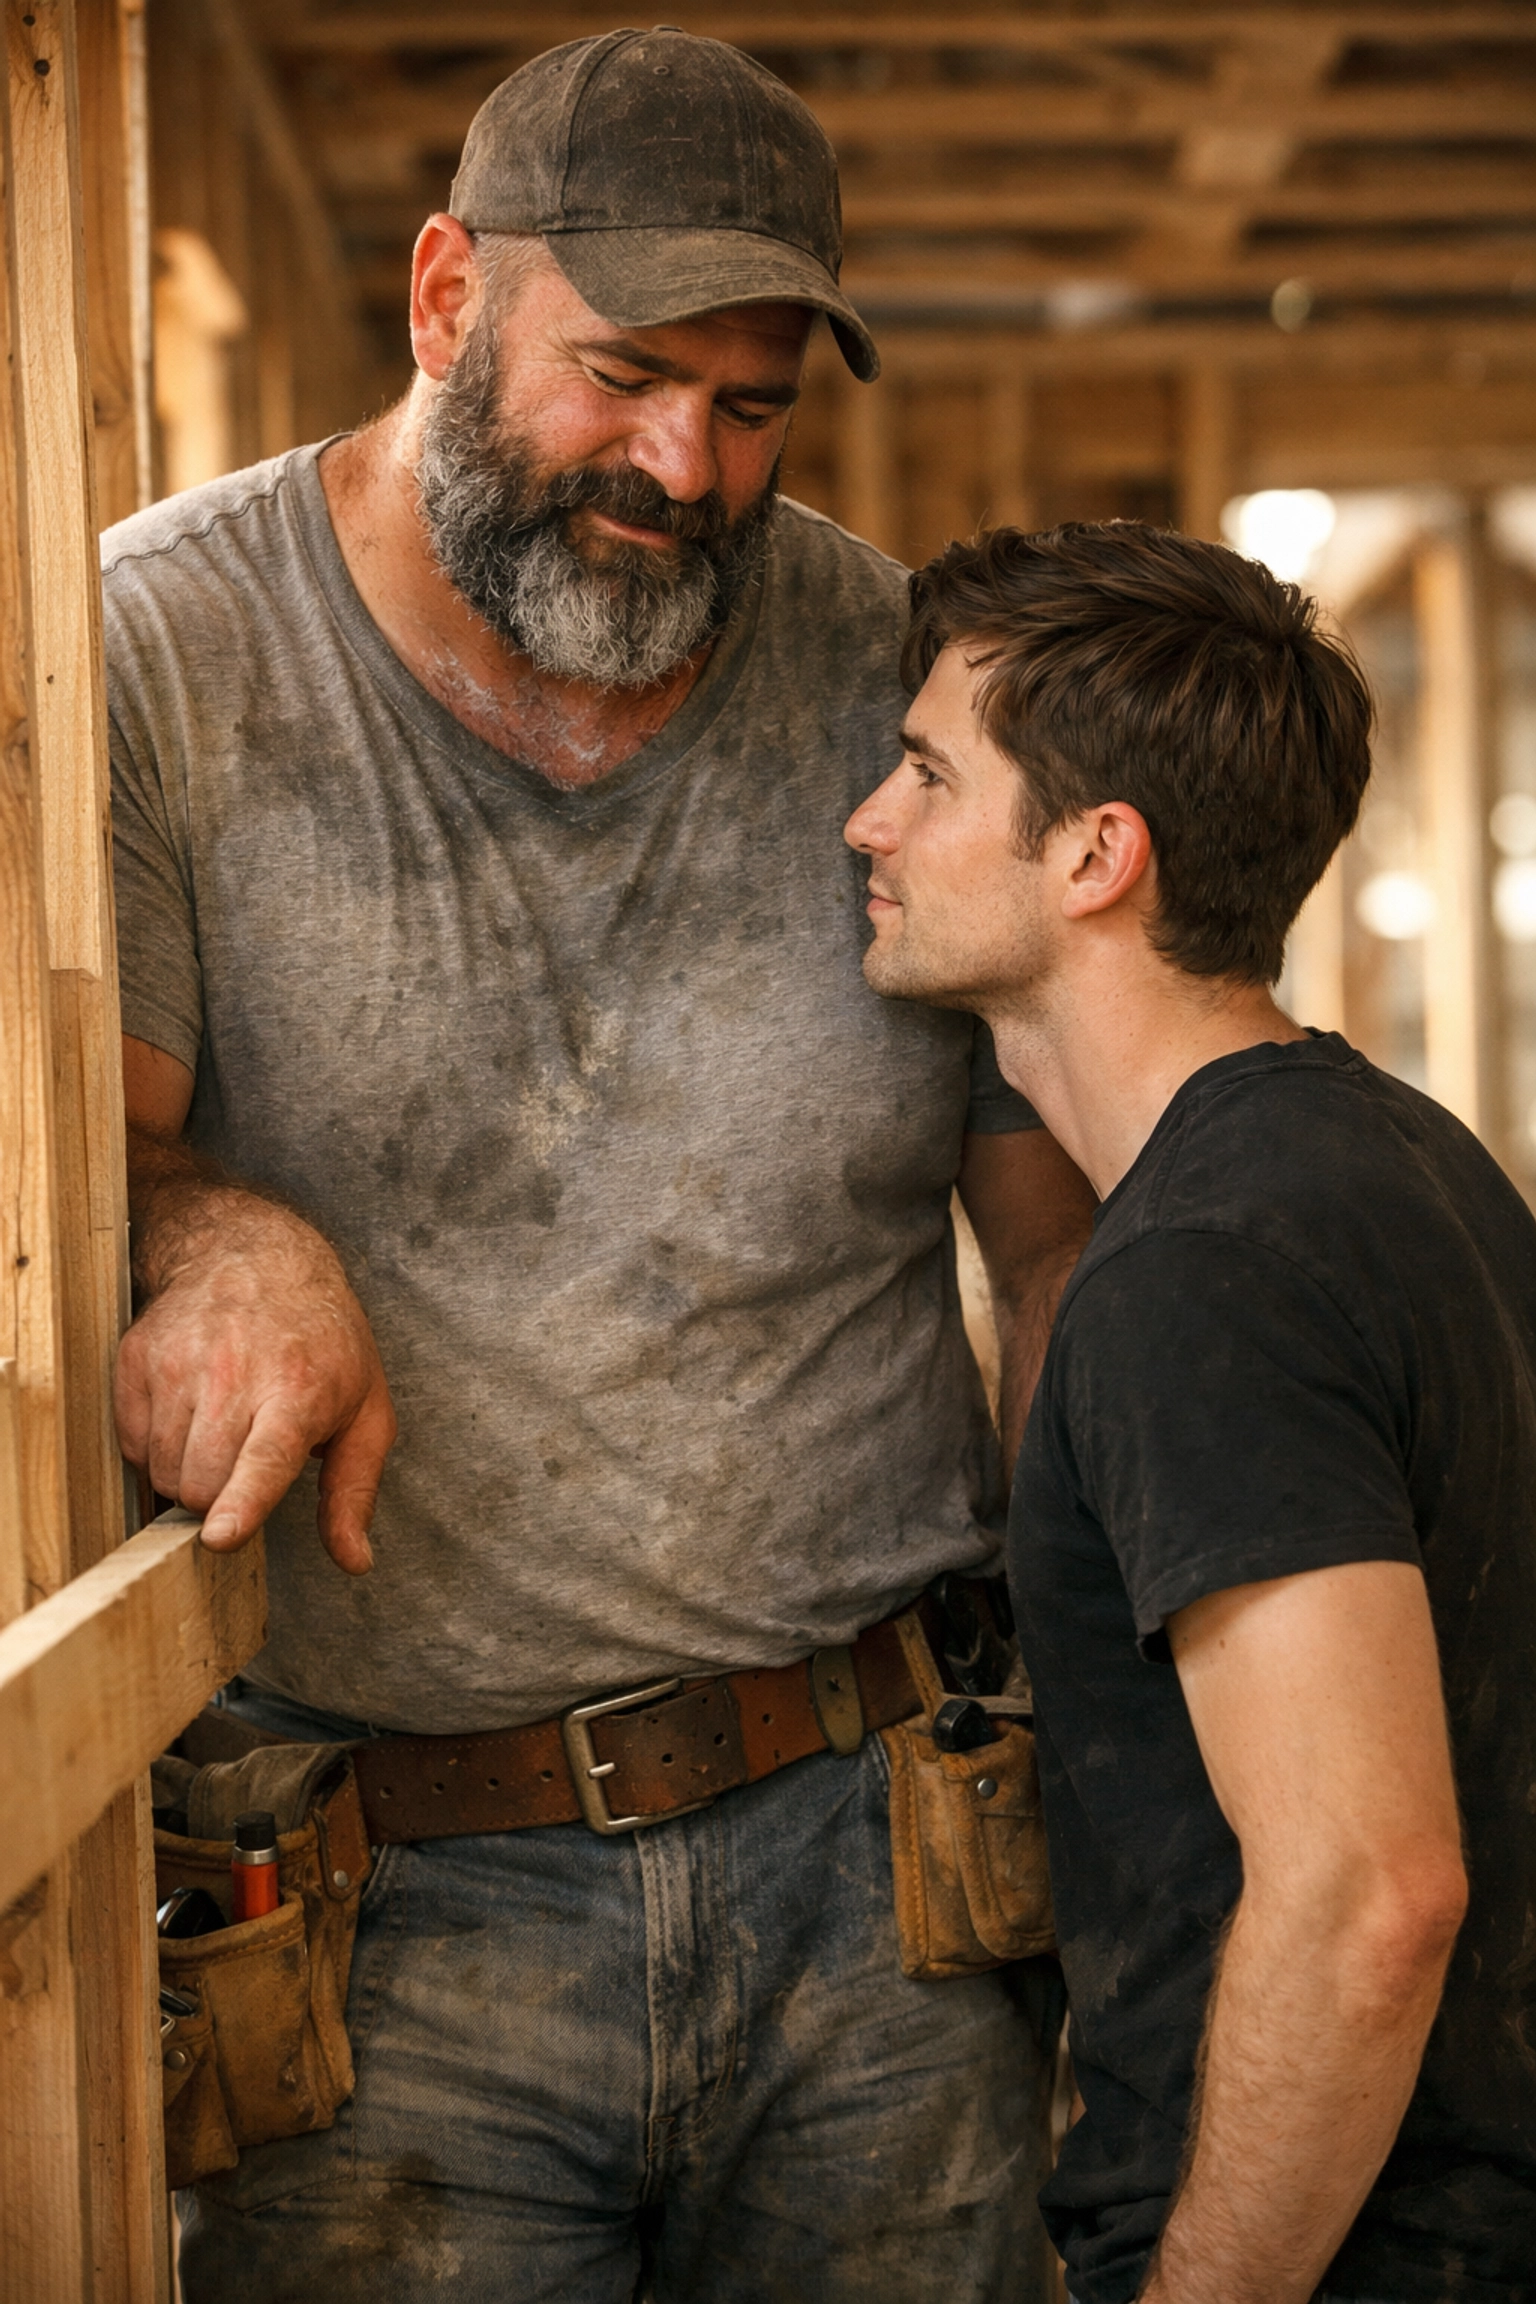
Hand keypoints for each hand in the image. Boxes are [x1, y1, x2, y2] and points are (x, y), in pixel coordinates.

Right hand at [115, 1191, 396, 1575]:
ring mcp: (176, 1364)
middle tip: (245, 1464)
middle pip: (201, 1484)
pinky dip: (158, 1447)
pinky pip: (133, 1444)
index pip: (264, 1456)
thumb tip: (354, 1560)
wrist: (254, 1255)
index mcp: (297, 1391)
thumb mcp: (364, 1409)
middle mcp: (232, 1375)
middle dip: (220, 1499)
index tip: (221, 1535)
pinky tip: (190, 1413)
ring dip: (189, 1474)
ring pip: (162, 1471)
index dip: (241, 1501)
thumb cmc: (322, 1341)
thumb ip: (354, 1491)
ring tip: (222, 1432)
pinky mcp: (136, 1359)